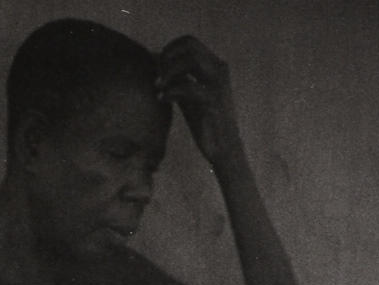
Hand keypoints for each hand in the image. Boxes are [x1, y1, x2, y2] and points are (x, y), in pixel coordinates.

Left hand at [156, 37, 242, 166]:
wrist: (223, 147)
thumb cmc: (205, 122)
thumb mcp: (188, 97)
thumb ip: (177, 80)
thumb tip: (156, 64)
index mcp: (213, 65)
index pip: (190, 42)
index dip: (170, 49)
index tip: (157, 68)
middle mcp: (218, 69)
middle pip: (190, 45)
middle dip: (168, 58)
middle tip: (157, 77)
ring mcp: (218, 83)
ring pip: (191, 60)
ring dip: (170, 71)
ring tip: (158, 87)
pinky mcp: (213, 101)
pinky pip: (189, 87)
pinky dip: (171, 91)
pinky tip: (162, 99)